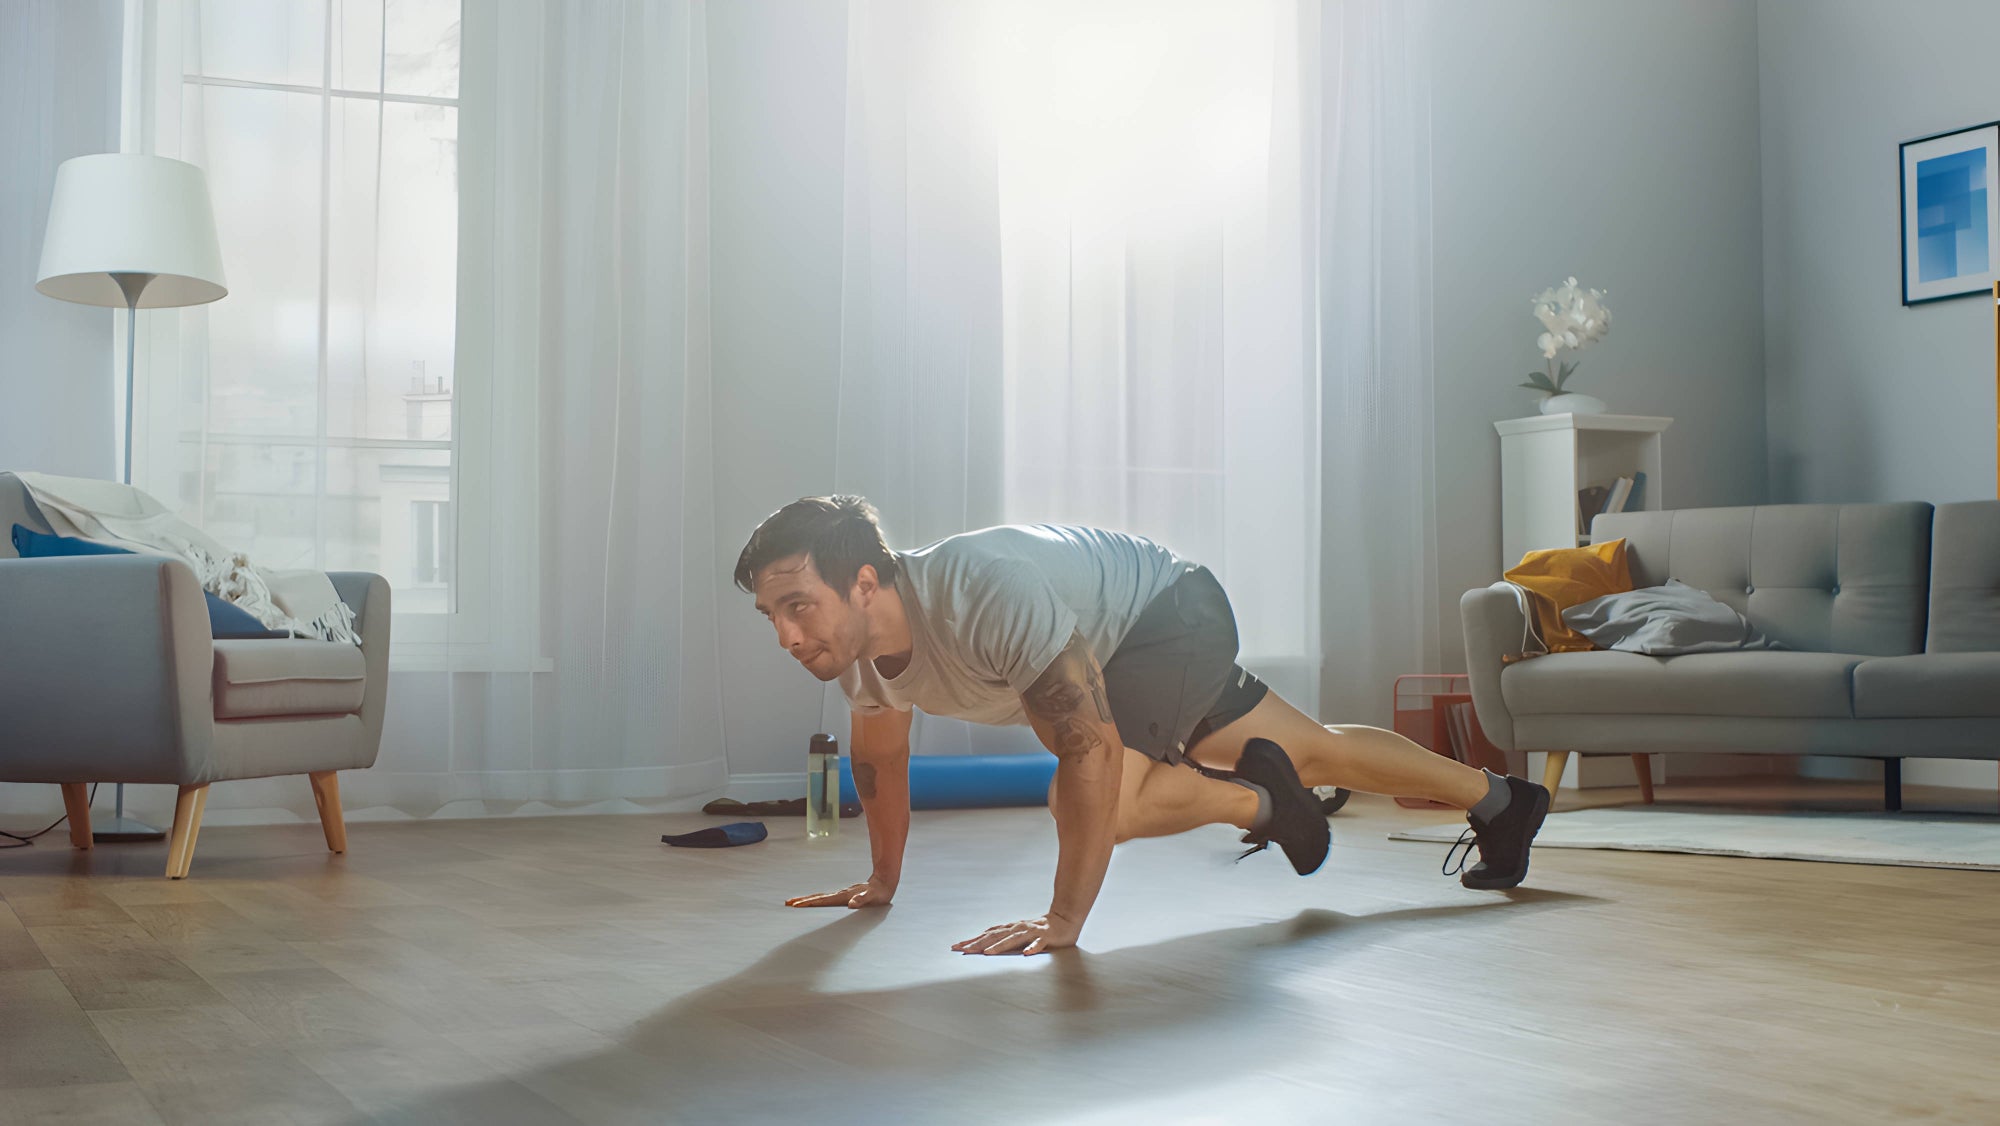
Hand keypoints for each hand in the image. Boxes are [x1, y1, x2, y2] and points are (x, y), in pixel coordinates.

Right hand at [784, 878, 893, 908]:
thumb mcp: (873, 898)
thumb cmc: (880, 892)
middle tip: (787, 904)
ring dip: (806, 900)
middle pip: (817, 898)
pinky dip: (816, 901)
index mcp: (844, 896)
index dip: (809, 904)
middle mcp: (840, 895)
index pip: (822, 900)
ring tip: (794, 903)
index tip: (796, 906)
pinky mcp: (844, 896)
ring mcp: (841, 895)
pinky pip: (826, 899)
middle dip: (802, 901)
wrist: (885, 881)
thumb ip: (863, 900)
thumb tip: (852, 904)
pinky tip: (814, 903)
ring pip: (820, 897)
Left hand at [951, 912, 1079, 955]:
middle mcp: (1018, 928)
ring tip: (987, 954)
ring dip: (1000, 946)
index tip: (956, 947)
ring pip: (1013, 939)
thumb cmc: (1039, 929)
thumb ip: (1004, 936)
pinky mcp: (1046, 936)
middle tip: (963, 950)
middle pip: (995, 936)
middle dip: (978, 944)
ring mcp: (1031, 932)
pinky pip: (1039, 943)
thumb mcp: (1018, 933)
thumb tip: (985, 938)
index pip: (987, 935)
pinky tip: (1027, 953)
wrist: (1065, 920)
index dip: (972, 941)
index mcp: (1010, 929)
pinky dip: (1033, 948)